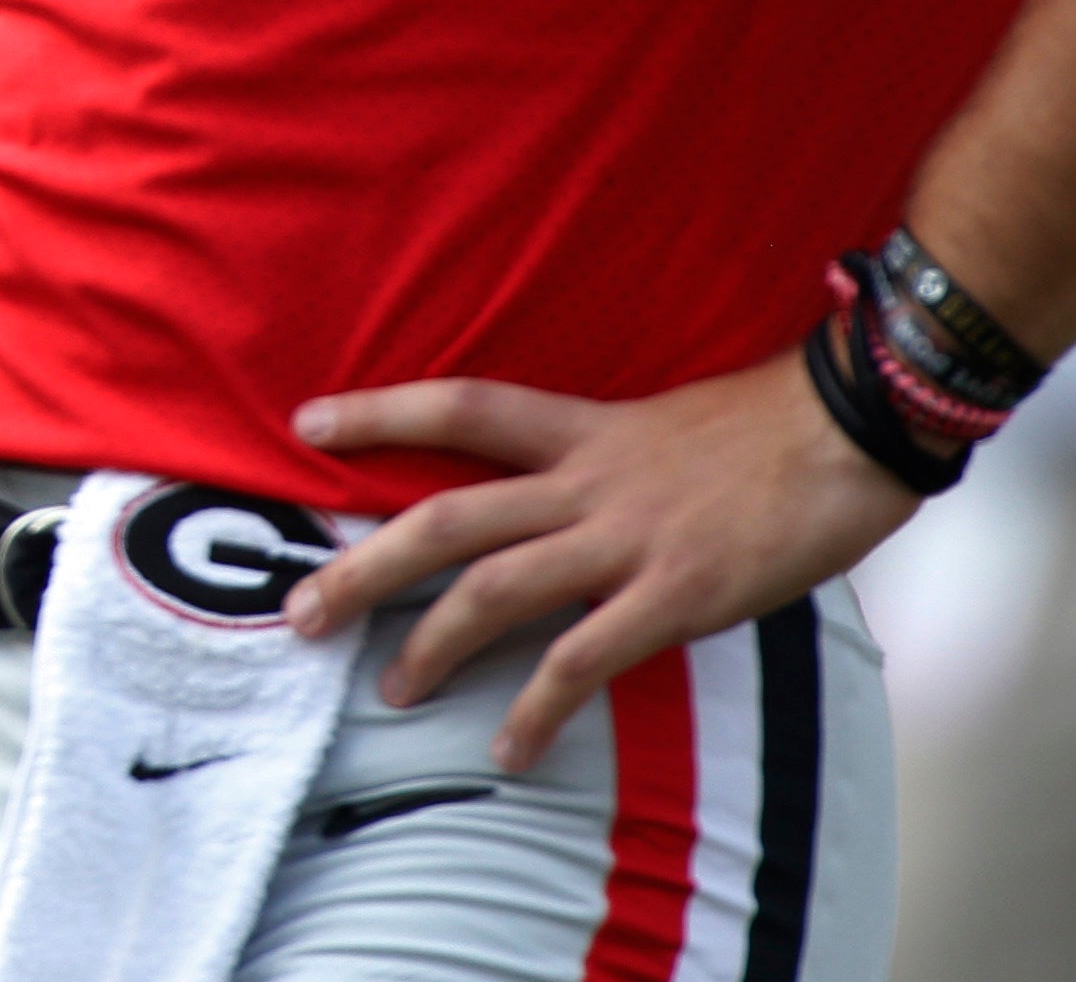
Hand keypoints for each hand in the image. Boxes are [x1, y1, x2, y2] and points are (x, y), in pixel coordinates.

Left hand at [281, 350, 914, 768]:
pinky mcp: (675, 596)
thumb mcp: (664, 420)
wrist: (852, 428)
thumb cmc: (772, 426)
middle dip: (364, 568)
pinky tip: (508, 747)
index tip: (304, 423)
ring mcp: (626, 540)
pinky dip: (538, 709)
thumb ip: (606, 455)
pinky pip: (583, 661)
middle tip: (301, 613)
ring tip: (389, 691)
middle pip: (444, 519)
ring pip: (493, 591)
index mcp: (582, 429)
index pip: (457, 407)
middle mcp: (586, 482)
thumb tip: (568, 485)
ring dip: (429, 645)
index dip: (378, 412)